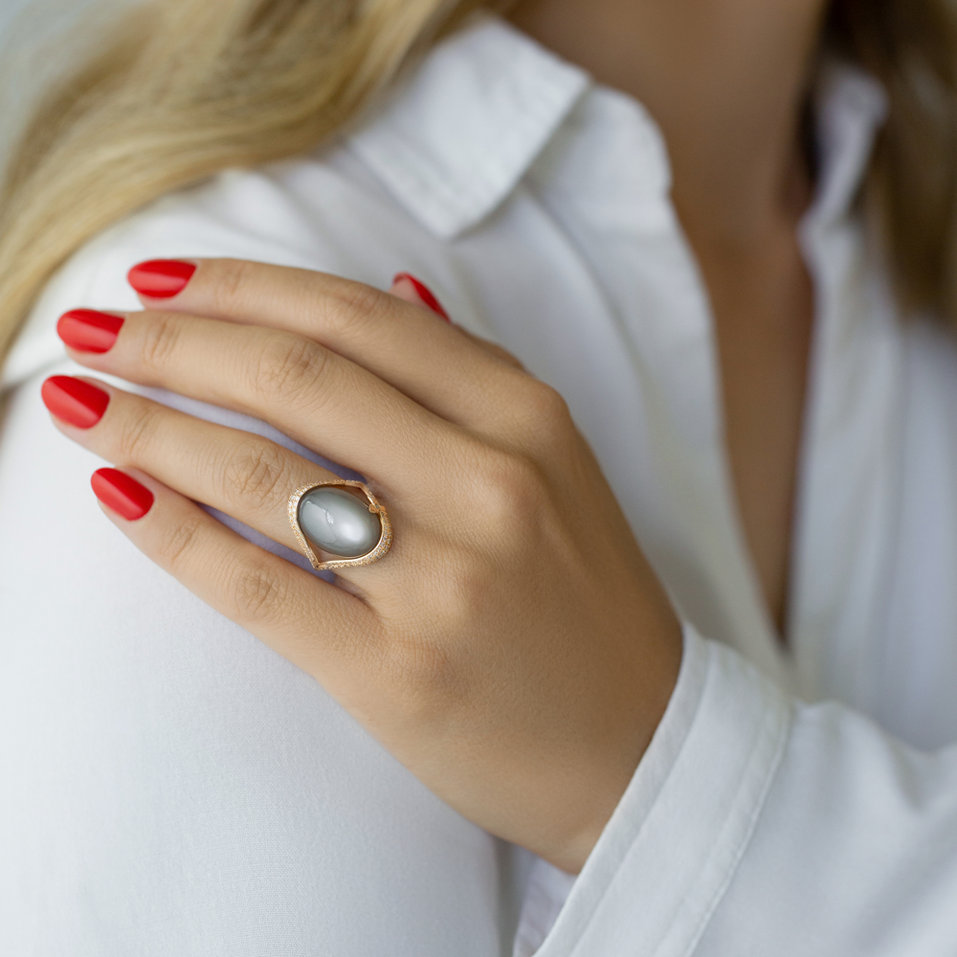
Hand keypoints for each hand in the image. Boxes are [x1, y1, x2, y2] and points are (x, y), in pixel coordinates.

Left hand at [42, 258, 682, 873]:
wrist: (639, 741)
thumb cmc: (586, 599)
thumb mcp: (559, 464)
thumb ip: (475, 372)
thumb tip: (397, 288)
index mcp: (527, 420)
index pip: (358, 320)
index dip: (243, 287)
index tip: (160, 280)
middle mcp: (490, 485)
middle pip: (298, 380)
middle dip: (174, 342)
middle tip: (93, 329)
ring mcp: (444, 582)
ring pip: (262, 476)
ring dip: (149, 425)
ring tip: (77, 399)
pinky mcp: (396, 673)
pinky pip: (256, 587)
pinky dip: (171, 533)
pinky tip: (116, 492)